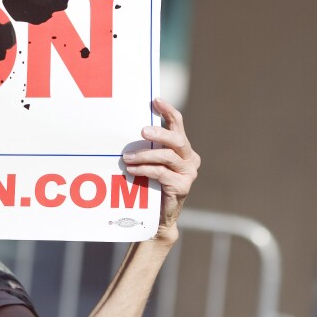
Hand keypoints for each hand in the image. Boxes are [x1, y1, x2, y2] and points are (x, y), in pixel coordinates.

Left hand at [122, 98, 199, 239]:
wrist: (158, 216)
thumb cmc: (151, 184)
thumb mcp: (150, 161)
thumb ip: (148, 146)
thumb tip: (130, 128)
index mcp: (183, 148)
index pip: (178, 124)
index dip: (168, 111)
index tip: (155, 100)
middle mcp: (189, 158)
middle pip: (177, 139)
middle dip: (159, 132)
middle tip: (142, 130)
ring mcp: (188, 172)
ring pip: (167, 156)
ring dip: (144, 154)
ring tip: (127, 157)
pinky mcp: (183, 186)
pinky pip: (161, 173)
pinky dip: (144, 169)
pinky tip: (132, 170)